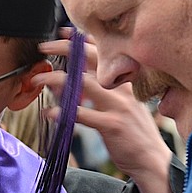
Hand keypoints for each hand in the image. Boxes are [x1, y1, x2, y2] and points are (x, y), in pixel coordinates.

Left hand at [34, 30, 170, 181]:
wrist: (153, 160)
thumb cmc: (134, 132)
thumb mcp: (124, 104)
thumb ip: (101, 90)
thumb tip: (69, 80)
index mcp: (127, 81)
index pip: (105, 52)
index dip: (83, 39)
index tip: (64, 33)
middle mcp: (123, 89)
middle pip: (92, 60)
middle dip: (66, 49)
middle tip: (44, 47)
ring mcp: (118, 106)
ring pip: (84, 84)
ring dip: (57, 79)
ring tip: (38, 78)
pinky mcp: (112, 126)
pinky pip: (83, 116)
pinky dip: (63, 113)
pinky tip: (50, 113)